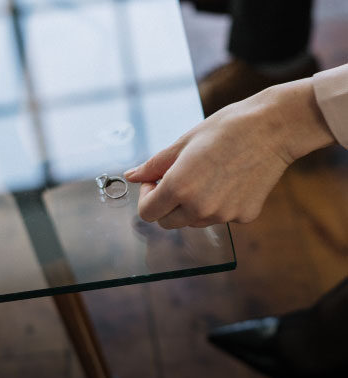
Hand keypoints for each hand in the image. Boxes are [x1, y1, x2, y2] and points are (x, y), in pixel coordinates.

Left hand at [125, 78, 334, 228]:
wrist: (273, 128)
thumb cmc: (226, 128)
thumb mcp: (183, 143)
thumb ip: (153, 165)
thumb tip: (131, 176)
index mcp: (179, 188)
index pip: (147, 213)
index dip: (147, 197)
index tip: (155, 182)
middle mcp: (200, 208)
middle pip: (167, 222)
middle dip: (166, 204)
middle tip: (177, 180)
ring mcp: (223, 215)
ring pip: (193, 221)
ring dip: (190, 206)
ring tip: (206, 177)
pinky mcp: (243, 217)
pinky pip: (219, 217)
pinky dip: (217, 205)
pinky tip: (228, 181)